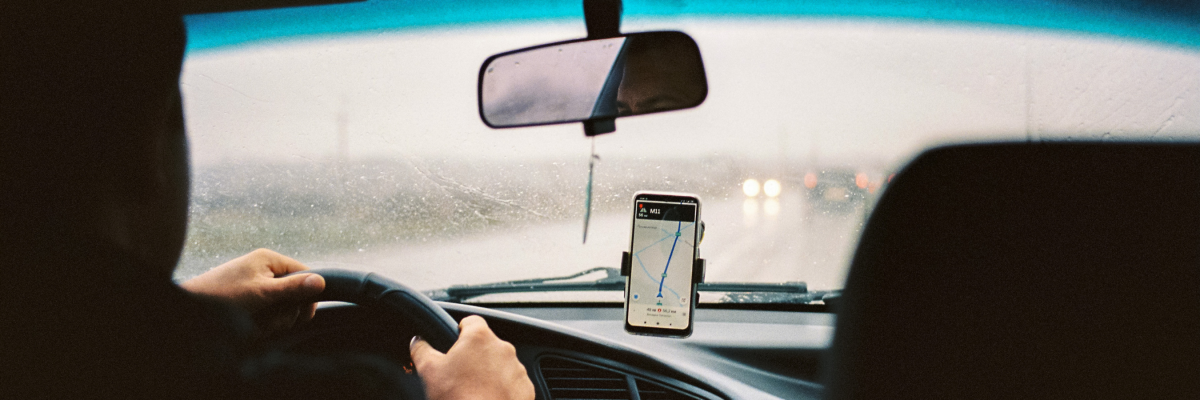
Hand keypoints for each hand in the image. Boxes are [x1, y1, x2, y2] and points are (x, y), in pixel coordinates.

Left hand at [181, 248, 324, 334]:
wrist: (190, 308)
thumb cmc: (222, 296)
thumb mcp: (262, 293)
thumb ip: (293, 288)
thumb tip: (321, 282)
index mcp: (269, 259)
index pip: (304, 273)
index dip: (308, 294)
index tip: (305, 314)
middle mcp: (264, 270)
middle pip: (294, 293)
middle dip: (285, 312)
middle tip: (271, 320)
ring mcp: (256, 285)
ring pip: (281, 307)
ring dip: (272, 320)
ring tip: (255, 324)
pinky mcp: (249, 300)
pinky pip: (266, 313)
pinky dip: (261, 323)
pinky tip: (249, 325)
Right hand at [410, 316, 534, 399]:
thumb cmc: (457, 397)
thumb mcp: (429, 372)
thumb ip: (422, 350)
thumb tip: (417, 341)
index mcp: (479, 337)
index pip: (471, 322)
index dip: (460, 331)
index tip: (455, 344)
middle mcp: (503, 348)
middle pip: (487, 345)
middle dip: (475, 356)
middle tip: (461, 375)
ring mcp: (518, 368)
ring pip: (501, 364)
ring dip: (491, 372)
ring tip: (476, 391)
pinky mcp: (526, 387)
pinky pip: (513, 383)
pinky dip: (503, 389)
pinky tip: (490, 399)